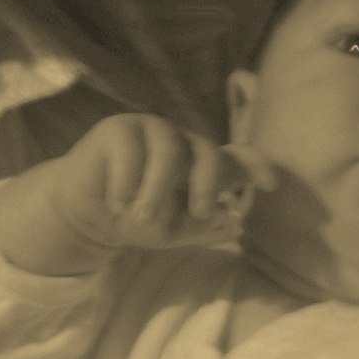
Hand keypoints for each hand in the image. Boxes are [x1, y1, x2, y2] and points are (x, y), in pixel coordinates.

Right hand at [48, 114, 258, 255]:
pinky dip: (126, 183)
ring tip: (140, 216)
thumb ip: (201, 226)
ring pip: (169, 151)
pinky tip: (117, 203)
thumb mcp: (172, 230)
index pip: (236, 158)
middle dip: (207, 183)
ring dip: (158, 190)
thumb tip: (233, 222)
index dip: (256, 166)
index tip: (272, 185)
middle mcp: (181, 143)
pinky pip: (131, 151)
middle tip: (199, 212)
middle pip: (207, 151)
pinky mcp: (119, 128)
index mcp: (200, 165)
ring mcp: (151, 130)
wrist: (86, 213)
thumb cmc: (135, 217)